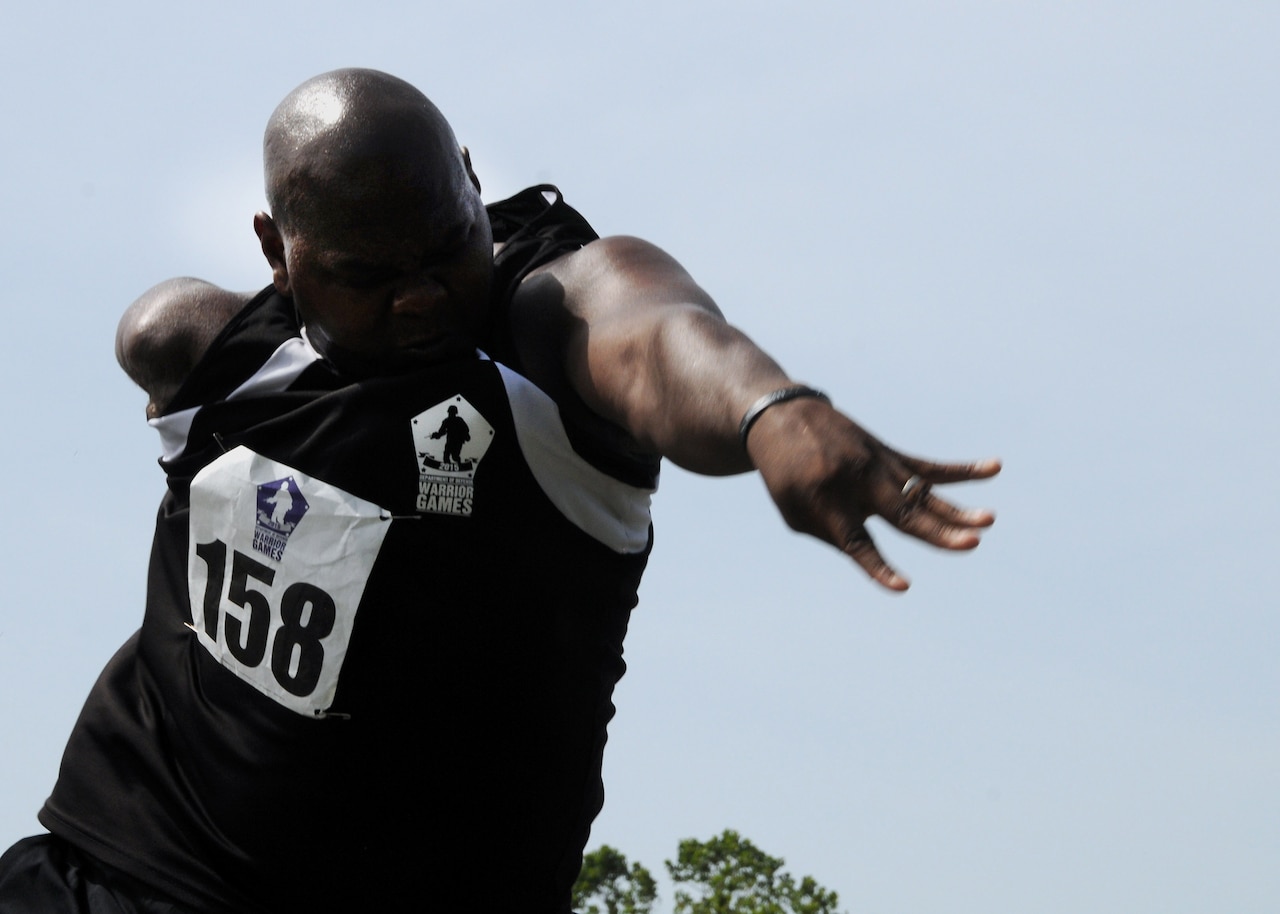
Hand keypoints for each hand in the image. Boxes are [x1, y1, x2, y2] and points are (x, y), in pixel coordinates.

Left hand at [746, 397, 999, 590]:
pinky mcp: (888, 454)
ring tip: (989, 520)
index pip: (857, 542)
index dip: (878, 567)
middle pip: (903, 514)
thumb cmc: (785, 475)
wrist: (782, 417)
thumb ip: (833, 534)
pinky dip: (962, 470)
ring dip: (957, 509)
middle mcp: (856, 480)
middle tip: (971, 545)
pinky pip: (929, 466)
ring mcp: (876, 464)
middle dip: (937, 533)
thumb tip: (875, 557)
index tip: (904, 587)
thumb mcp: (794, 509)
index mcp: (825, 498)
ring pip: (923, 493)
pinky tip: (994, 468)